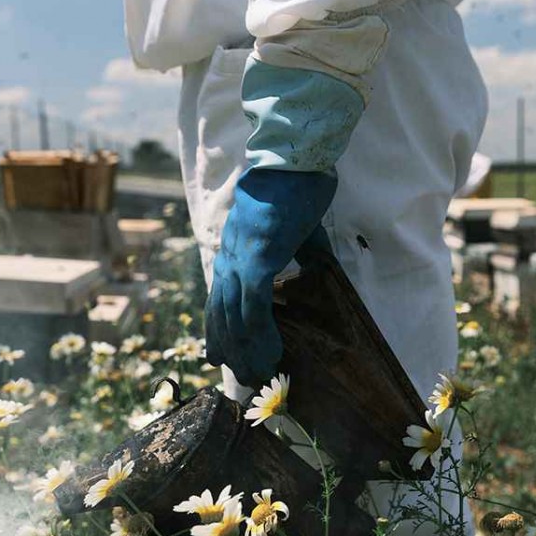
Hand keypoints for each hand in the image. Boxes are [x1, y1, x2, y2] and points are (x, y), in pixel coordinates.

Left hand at [204, 167, 334, 386]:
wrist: (294, 161)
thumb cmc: (297, 186)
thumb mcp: (295, 227)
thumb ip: (300, 249)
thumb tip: (316, 265)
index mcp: (234, 249)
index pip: (218, 297)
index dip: (218, 328)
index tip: (219, 354)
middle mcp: (229, 258)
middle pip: (221, 313)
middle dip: (229, 348)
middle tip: (241, 374)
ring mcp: (240, 261)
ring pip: (234, 317)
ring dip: (246, 350)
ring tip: (257, 373)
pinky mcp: (256, 262)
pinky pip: (254, 309)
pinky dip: (260, 335)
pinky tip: (270, 354)